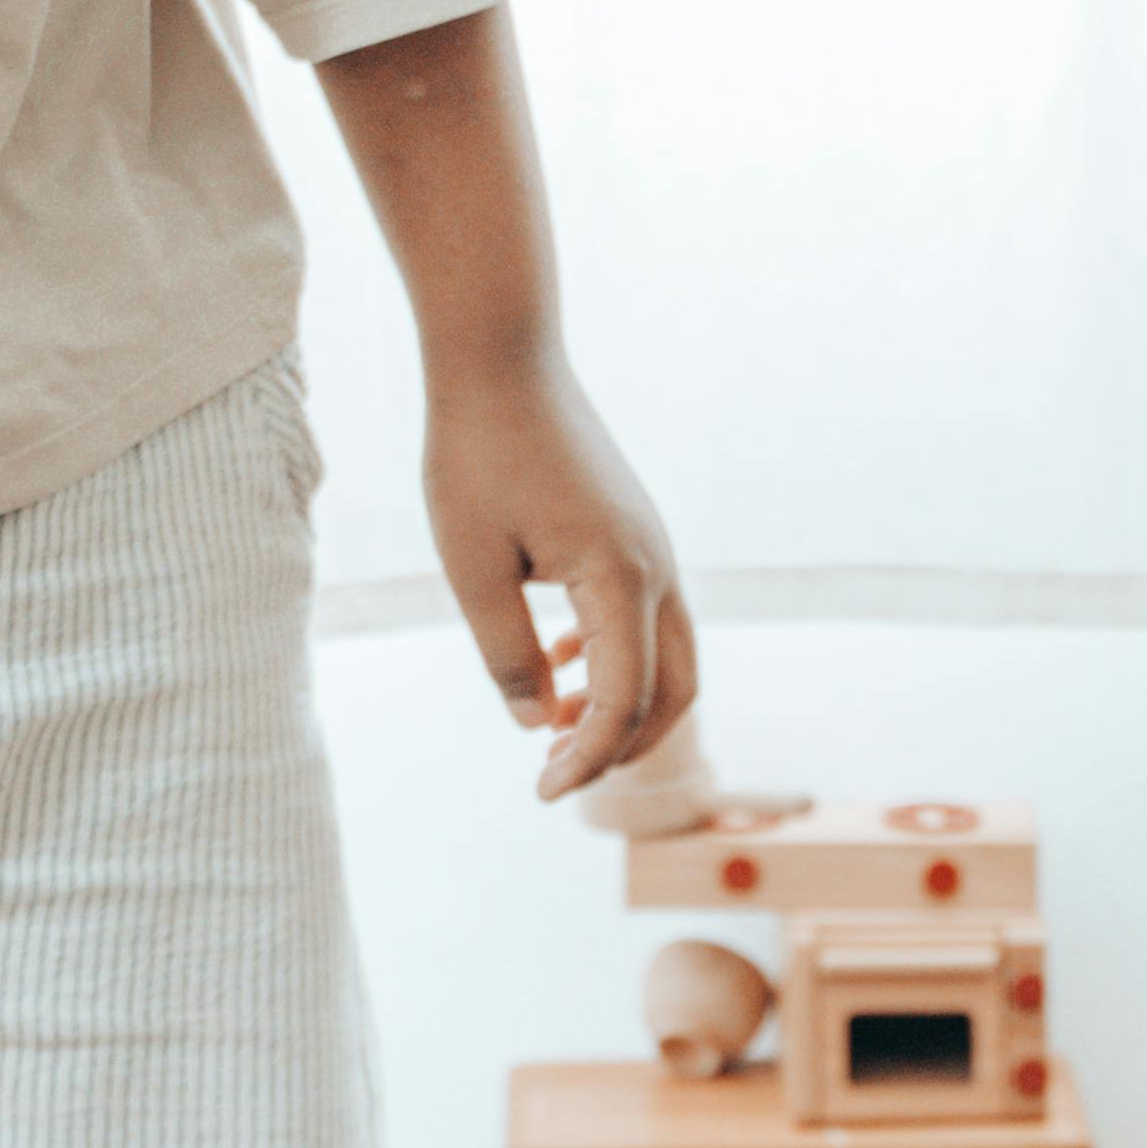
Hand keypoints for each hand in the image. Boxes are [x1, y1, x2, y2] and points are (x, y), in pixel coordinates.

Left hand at [423, 351, 698, 800]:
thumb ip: (506, 652)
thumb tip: (534, 724)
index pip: (622, 702)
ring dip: (622, 706)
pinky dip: (614, 660)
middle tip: (555, 773)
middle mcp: (656, 568)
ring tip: (553, 727)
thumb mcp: (472, 566)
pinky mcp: (637, 535)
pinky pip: (648, 619)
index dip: (586, 759)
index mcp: (619, 579)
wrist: (502, 356)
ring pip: (670, 659)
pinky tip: (556, 663)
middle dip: (623, 747)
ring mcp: (655, 550)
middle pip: (674, 692)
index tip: (540, 791)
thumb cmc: (477, 452)